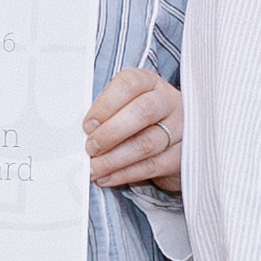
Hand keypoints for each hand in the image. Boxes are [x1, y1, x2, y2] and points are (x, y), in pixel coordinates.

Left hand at [82, 67, 183, 193]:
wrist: (175, 139)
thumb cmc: (140, 120)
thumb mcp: (124, 105)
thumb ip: (105, 113)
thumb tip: (80, 132)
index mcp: (149, 83)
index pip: (129, 84)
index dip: (106, 105)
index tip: (88, 125)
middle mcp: (168, 102)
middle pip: (142, 112)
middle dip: (110, 133)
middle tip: (90, 148)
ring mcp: (179, 129)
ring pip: (146, 143)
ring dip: (114, 159)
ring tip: (94, 168)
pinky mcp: (180, 155)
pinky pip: (151, 166)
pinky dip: (125, 174)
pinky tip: (107, 177)